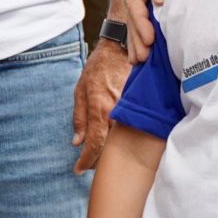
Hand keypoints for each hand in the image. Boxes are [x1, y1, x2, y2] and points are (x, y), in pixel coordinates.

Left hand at [71, 38, 130, 172]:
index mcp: (99, 109)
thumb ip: (79, 117)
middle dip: (99, 159)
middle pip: (110, 148)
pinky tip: (119, 139)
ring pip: (122, 140)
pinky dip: (125, 136)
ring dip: (112, 149)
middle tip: (89, 163)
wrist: (122, 47)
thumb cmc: (99, 67)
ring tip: (102, 153)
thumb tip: (77, 142)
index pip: (94, 145)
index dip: (86, 161)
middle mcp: (116, 113)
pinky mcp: (141, 106)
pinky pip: (132, 128)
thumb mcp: (80, 89)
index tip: (78, 169)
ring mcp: (131, 110)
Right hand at [117, 0, 200, 61]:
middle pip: (132, 15)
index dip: (140, 22)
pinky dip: (143, 35)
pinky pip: (144, 19)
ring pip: (136, 20)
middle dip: (136, 38)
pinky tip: (144, 50)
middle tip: (142, 59)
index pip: (133, 2)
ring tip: (140, 61)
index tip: (150, 39)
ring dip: (137, 41)